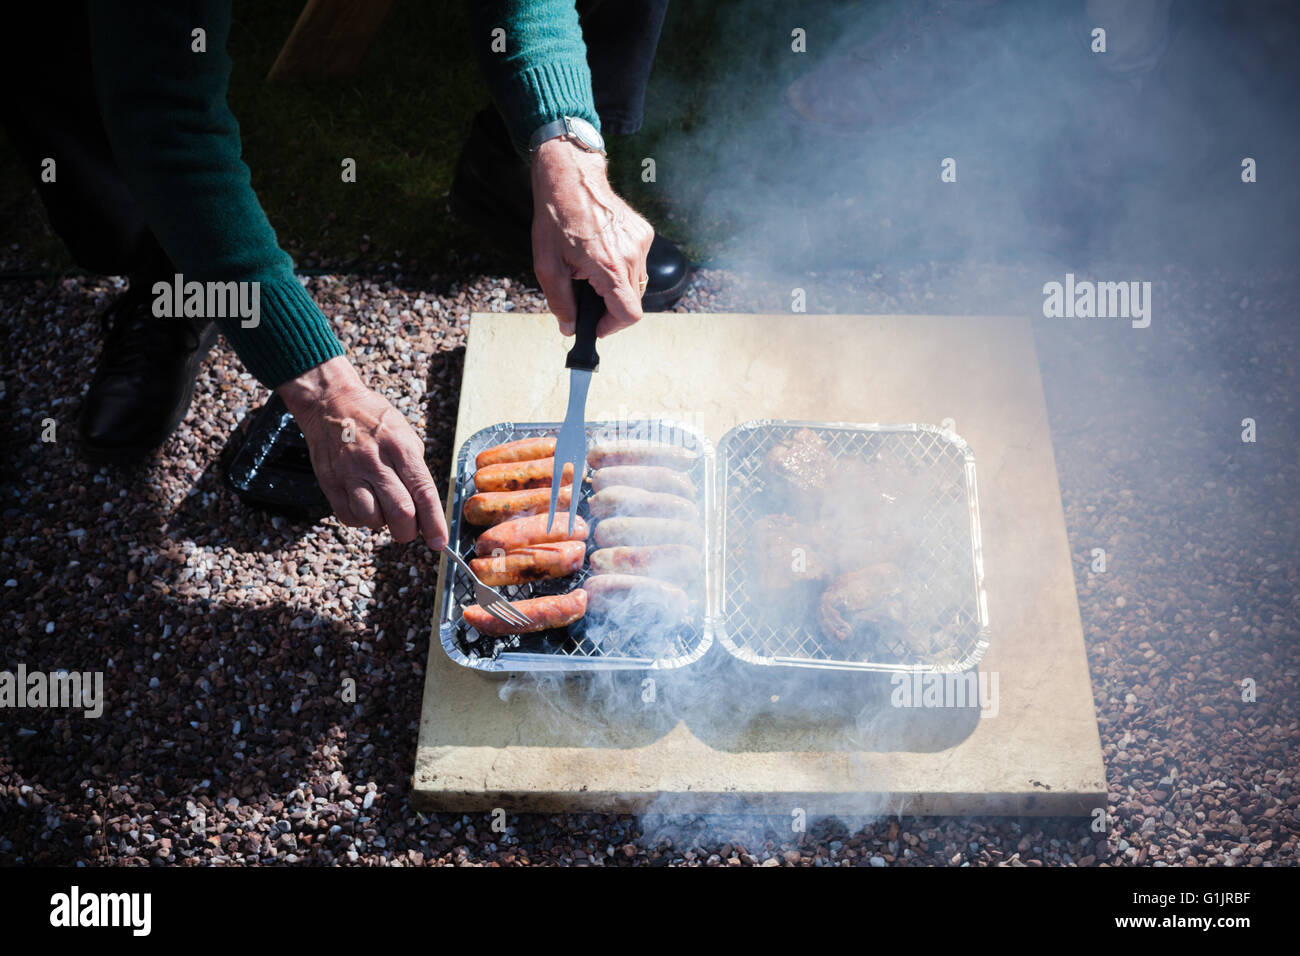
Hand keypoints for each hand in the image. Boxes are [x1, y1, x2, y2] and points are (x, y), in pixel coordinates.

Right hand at [277, 357, 448, 548]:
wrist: (331, 402)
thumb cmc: (374, 419)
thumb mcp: (406, 434)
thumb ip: (415, 470)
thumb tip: (426, 508)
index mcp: (400, 447)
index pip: (423, 492)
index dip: (434, 522)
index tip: (440, 542)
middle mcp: (374, 461)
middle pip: (400, 512)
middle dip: (409, 531)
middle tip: (410, 530)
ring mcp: (349, 472)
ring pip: (372, 518)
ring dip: (382, 523)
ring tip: (383, 508)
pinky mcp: (329, 481)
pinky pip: (349, 516)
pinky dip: (361, 519)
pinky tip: (365, 504)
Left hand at [530, 137, 654, 337]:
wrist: (570, 177)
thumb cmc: (556, 219)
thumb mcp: (548, 266)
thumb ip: (560, 302)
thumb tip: (569, 327)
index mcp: (609, 267)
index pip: (629, 315)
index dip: (612, 326)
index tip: (596, 325)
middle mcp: (632, 255)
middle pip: (634, 302)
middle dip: (611, 308)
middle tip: (588, 298)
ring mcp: (641, 243)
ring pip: (637, 284)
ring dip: (617, 287)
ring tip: (592, 270)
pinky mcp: (644, 232)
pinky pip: (638, 263)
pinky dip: (622, 267)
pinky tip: (602, 252)